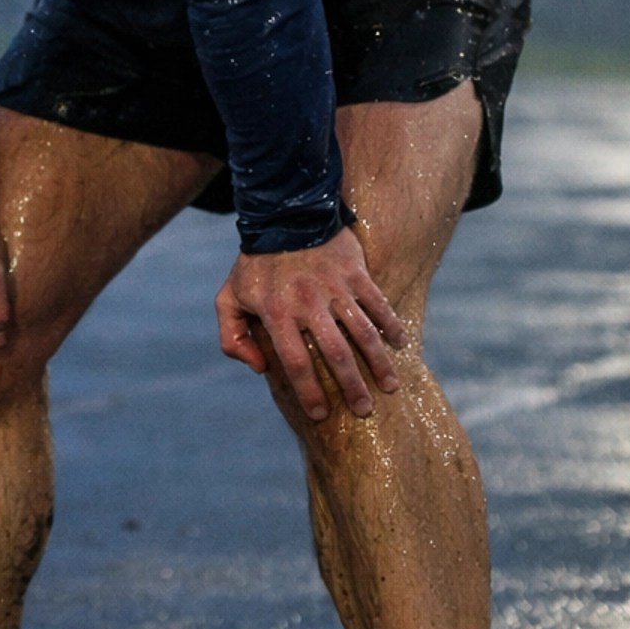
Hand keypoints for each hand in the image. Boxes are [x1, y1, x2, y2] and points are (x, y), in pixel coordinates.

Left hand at [215, 225, 407, 421]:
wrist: (283, 214)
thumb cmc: (254, 264)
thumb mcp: (228, 298)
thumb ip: (231, 337)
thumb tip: (260, 369)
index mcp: (276, 312)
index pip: (295, 361)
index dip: (309, 391)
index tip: (321, 414)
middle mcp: (307, 302)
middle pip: (335, 353)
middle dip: (352, 386)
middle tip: (364, 410)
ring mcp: (334, 287)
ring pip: (362, 331)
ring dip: (378, 361)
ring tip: (389, 386)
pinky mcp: (354, 272)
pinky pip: (377, 302)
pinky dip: (391, 324)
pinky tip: (400, 343)